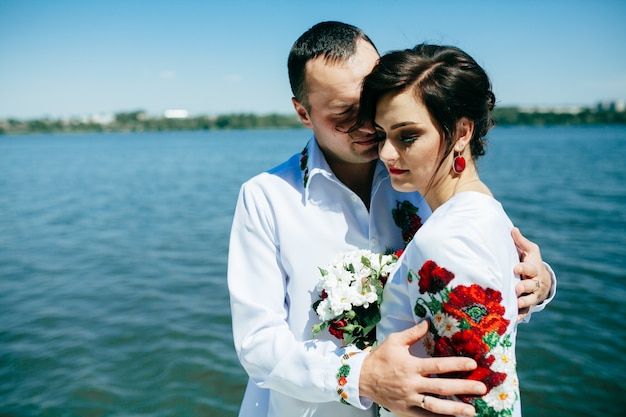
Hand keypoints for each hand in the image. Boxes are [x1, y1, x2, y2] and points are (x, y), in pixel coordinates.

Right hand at [360, 321, 485, 416]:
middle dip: (463, 388)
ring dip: (455, 409)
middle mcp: (411, 384)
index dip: (456, 365)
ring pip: (435, 406)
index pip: (438, 365)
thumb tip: (428, 322)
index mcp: (411, 366)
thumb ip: (413, 333)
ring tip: (472, 410)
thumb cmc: (380, 358)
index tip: (472, 364)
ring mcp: (408, 399)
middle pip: (441, 387)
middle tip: (481, 388)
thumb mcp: (394, 341)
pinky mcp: (404, 410)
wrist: (362, 378)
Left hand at [511, 227, 551, 320]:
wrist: (544, 281)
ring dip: (524, 302)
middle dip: (524, 287)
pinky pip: (525, 312)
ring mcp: (532, 295)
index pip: (529, 268)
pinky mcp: (528, 305)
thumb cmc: (532, 262)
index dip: (523, 268)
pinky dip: (520, 316)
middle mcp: (535, 284)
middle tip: (517, 288)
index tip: (515, 268)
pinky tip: (513, 320)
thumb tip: (512, 229)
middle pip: (531, 286)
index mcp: (534, 270)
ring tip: (516, 303)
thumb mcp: (530, 251)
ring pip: (529, 300)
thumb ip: (520, 242)